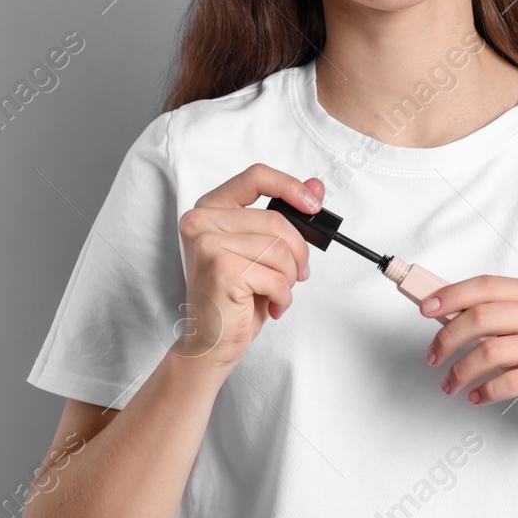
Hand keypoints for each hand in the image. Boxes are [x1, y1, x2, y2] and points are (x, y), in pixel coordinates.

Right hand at [176, 164, 321, 370]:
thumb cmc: (235, 296)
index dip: (290, 186)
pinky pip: (276, 276)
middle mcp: (201, 222)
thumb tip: (316, 187)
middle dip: (297, 253)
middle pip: (275, 221)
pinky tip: (270, 306)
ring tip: (275, 292)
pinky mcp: (221, 270)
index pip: (255, 177)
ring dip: (289, 277)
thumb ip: (285, 214)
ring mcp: (208, 244)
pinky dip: (283, 296)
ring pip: (279, 250)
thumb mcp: (263, 249)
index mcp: (210, 209)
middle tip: (296, 274)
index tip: (313, 205)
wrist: (211, 341)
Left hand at [421, 274, 517, 441]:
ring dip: (461, 371)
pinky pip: (510, 381)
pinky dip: (485, 391)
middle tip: (432, 357)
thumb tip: (443, 311)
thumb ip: (492, 320)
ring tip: (451, 385)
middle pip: (482, 317)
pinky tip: (476, 397)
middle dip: (447, 338)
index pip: (486, 286)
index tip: (424, 308)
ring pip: (491, 351)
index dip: (451, 295)